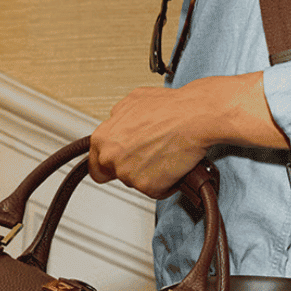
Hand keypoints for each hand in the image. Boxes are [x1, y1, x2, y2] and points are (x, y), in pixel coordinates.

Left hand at [88, 73, 288, 198]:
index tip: (113, 166)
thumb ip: (118, 117)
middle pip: (116, 174)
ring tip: (166, 153)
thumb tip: (118, 122)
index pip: (95, 164)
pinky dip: (167, 182)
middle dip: (131, 167)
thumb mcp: (133, 100)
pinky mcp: (149, 187)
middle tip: (149, 157)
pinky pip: (157, 190)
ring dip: (151, 173)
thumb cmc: (171, 107)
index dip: (108, 164)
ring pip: (137, 182)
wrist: (196, 116)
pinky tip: (174, 164)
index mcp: (103, 137)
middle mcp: (112, 157)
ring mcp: (129, 174)